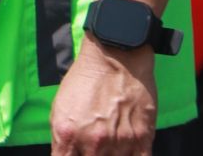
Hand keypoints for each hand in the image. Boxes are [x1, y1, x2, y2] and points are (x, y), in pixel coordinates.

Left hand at [50, 40, 157, 154]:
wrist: (116, 56)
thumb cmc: (86, 80)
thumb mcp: (60, 107)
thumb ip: (62, 139)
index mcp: (67, 134)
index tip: (75, 155)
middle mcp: (92, 142)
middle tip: (94, 148)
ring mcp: (118, 142)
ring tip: (110, 147)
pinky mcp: (142, 139)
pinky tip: (126, 152)